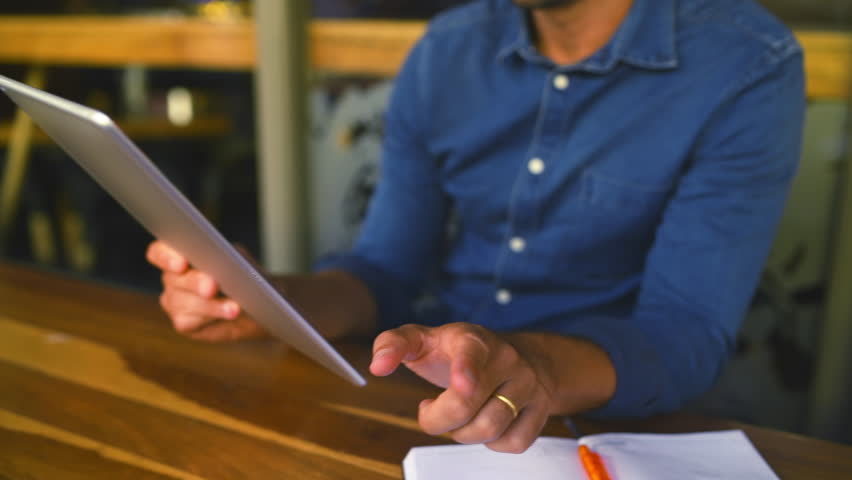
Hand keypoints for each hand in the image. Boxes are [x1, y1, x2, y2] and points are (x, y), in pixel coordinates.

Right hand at [145, 240, 267, 341]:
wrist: (257, 302)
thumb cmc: (244, 274)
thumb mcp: (238, 259)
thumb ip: (225, 256)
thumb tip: (220, 261)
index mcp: (178, 254)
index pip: (158, 252)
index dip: (166, 257)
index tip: (182, 264)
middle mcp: (171, 278)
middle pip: (173, 278)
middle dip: (195, 282)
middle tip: (212, 287)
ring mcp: (174, 301)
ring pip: (182, 302)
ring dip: (211, 305)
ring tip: (233, 307)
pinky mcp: (183, 323)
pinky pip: (191, 321)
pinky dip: (214, 316)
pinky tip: (231, 314)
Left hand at [369, 322, 557, 452]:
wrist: (516, 354)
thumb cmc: (458, 352)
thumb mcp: (423, 340)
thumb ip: (392, 344)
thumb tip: (377, 366)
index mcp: (472, 339)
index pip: (471, 352)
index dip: (466, 369)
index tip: (461, 383)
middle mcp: (505, 358)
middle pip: (467, 405)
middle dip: (438, 419)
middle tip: (430, 410)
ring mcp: (527, 383)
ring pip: (491, 429)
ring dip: (463, 433)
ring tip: (460, 416)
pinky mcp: (541, 407)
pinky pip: (515, 443)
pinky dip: (494, 444)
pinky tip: (484, 423)